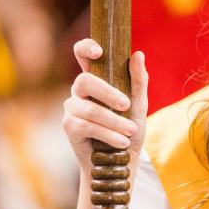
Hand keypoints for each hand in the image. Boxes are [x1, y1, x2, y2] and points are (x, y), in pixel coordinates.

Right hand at [63, 39, 148, 173]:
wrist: (122, 160)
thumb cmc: (129, 129)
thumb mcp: (139, 104)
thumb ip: (138, 80)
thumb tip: (138, 54)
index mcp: (96, 77)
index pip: (82, 53)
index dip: (85, 47)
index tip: (99, 52)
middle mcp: (80, 90)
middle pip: (84, 80)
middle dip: (107, 93)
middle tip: (127, 105)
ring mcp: (72, 107)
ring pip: (89, 109)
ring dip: (114, 121)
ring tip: (131, 131)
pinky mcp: (69, 126)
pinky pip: (87, 126)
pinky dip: (108, 134)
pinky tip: (121, 141)